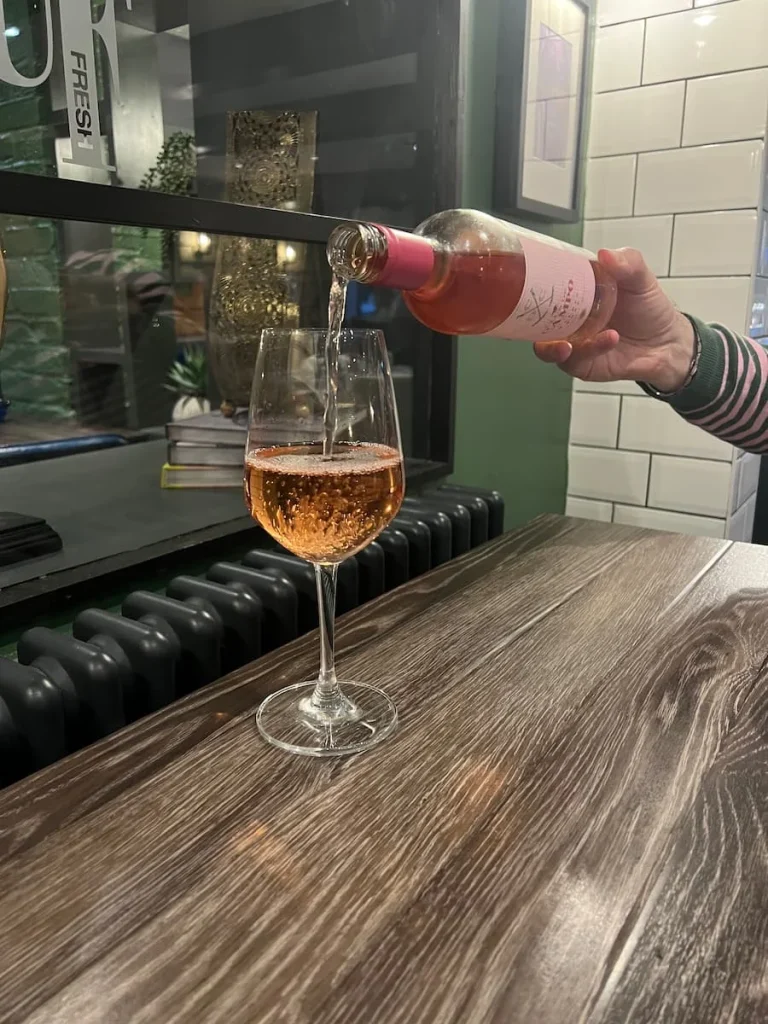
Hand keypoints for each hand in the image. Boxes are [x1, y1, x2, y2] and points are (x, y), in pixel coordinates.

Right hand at [534, 248, 694, 392]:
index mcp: (575, 292)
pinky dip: (590, 350)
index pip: (545, 286)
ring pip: (547, 347)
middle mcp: (569, 318)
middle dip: (530, 322)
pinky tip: (609, 339)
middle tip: (539, 318)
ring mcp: (573, 342)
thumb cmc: (649, 307)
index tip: (528, 280)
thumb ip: (627, 262)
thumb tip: (604, 254)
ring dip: (554, 347)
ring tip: (567, 345)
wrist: (667, 342)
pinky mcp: (583, 364)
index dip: (531, 284)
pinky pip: (575, 361)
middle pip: (535, 321)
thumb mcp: (640, 278)